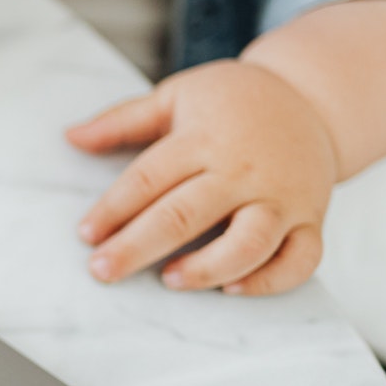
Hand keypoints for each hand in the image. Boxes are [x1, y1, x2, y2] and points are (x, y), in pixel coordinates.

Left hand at [66, 59, 339, 294]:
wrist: (314, 97)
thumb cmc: (233, 101)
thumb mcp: (176, 95)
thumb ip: (123, 120)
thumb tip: (70, 136)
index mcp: (204, 139)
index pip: (150, 179)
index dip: (114, 209)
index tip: (86, 234)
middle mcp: (244, 171)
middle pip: (186, 215)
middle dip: (138, 247)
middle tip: (102, 270)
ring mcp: (282, 197)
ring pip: (248, 242)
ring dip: (206, 268)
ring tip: (169, 280)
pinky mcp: (312, 219)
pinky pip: (301, 259)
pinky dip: (271, 281)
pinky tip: (232, 290)